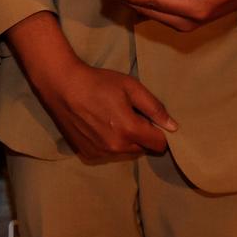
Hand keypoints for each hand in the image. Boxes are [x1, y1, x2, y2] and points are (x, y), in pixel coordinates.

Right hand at [27, 56, 177, 159]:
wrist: (62, 86)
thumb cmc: (98, 82)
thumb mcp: (131, 87)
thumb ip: (155, 108)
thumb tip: (173, 127)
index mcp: (130, 130)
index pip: (159, 144)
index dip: (160, 133)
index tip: (151, 121)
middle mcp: (116, 147)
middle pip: (143, 149)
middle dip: (142, 136)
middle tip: (130, 115)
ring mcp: (100, 153)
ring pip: (125, 152)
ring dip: (126, 141)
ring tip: (112, 119)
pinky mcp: (87, 154)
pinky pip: (108, 153)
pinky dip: (109, 143)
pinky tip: (99, 126)